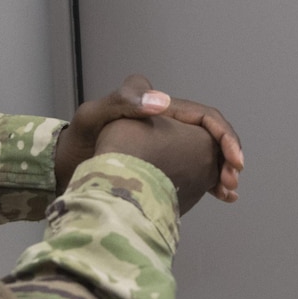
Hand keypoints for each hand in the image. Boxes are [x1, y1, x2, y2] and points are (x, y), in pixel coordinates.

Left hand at [55, 73, 245, 201]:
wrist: (65, 167)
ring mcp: (168, 146)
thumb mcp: (94, 116)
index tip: (232, 160)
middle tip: (232, 182)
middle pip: (212, 137)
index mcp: (160, 107)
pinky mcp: (164, 166)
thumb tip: (163, 103)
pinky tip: (222, 197)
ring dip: (223, 172)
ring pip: (208, 155)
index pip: (205, 117)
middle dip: (228, 157)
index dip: (224, 136)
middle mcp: (168, 124)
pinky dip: (211, 182)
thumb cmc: (77, 140)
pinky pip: (196, 171)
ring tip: (228, 193)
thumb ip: (123, 101)